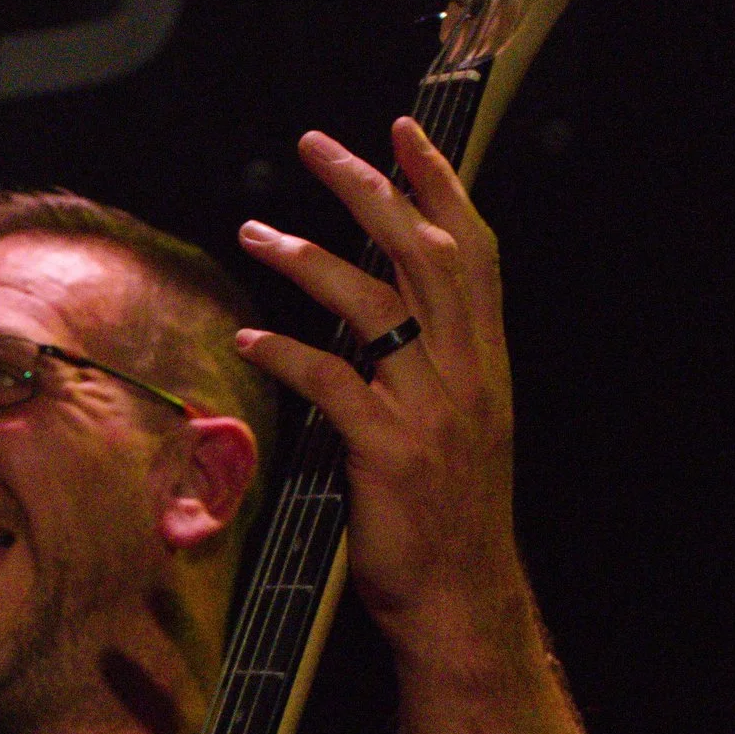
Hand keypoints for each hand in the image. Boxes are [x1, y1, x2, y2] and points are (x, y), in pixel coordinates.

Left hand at [234, 119, 533, 670]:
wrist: (460, 600)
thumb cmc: (445, 517)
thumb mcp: (455, 427)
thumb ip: (428, 368)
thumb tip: (376, 317)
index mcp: (486, 361)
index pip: (472, 251)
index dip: (440, 187)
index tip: (404, 133)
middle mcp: (468, 373)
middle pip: (423, 257)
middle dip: (371, 191)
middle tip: (317, 146)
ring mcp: (432, 411)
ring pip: (377, 308)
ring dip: (312, 260)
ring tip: (256, 232)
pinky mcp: (390, 453)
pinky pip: (334, 385)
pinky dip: (289, 355)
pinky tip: (248, 339)